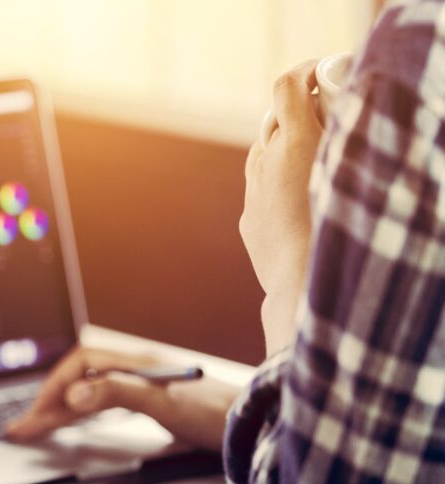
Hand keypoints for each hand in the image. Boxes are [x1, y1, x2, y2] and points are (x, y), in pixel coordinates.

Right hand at [7, 346, 242, 450]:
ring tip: (36, 427)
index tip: (40, 414)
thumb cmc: (216, 413)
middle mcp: (138, 370)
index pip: (82, 364)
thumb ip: (118, 393)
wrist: (256, 424)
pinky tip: (75, 422)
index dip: (57, 387)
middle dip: (50, 401)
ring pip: (90, 393)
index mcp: (137, 362)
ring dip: (62, 409)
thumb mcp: (163, 403)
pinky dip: (83, 414)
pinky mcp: (153, 404)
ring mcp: (145, 386)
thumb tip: (76, 394)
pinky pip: (105, 404)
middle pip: (82, 379)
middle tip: (23, 428)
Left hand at [242, 60, 322, 355]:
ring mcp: (253, 192)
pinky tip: (297, 197)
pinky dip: (274, 183)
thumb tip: (345, 116)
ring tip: (312, 157)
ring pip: (262, 155)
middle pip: (274, 121)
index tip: (320, 72)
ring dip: (283, 149)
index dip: (303, 74)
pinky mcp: (248, 220)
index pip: (287, 87)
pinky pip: (258, 189)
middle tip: (326, 116)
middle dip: (297, 113)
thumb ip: (347, 137)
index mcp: (295, 142)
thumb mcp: (356, 172)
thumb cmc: (344, 230)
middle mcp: (265, 163)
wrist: (306, 289)